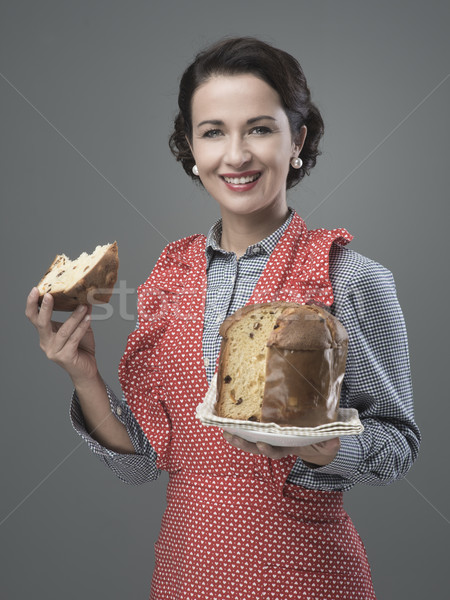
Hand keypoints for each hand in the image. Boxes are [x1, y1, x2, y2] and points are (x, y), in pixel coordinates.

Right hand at [25, 287, 97, 383]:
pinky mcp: (64, 357)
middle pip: (41, 323)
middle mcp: (46, 342)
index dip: (32, 304)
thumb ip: (81, 314)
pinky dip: (81, 328)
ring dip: (74, 317)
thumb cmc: (81, 348)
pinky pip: (73, 339)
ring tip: (83, 306)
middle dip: (46, 308)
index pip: (33, 317)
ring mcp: (53, 351)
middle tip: (50, 295)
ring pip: (63, 331)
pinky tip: (89, 319)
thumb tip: (87, 297)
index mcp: (45, 334)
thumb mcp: (80, 327)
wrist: (86, 370)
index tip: (36, 290)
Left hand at [223, 432, 339, 466]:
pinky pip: (252, 430)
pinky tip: (229, 420)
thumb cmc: (322, 442)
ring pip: (251, 440)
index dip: (268, 449)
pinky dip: (241, 427)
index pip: (277, 452)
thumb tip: (334, 442)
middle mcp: (277, 444)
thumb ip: (330, 443)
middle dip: (243, 443)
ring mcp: (271, 437)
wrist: (317, 442)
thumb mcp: (328, 443)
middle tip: (231, 436)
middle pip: (257, 447)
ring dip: (237, 436)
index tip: (261, 444)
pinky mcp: (268, 428)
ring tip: (224, 431)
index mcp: (289, 448)